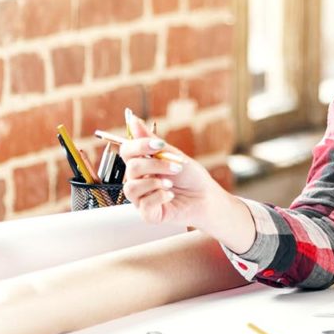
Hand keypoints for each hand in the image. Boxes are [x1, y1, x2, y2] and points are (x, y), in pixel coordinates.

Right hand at [120, 109, 219, 229]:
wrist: (206, 197)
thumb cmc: (191, 177)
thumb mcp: (172, 154)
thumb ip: (151, 141)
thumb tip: (133, 119)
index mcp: (142, 164)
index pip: (127, 151)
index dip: (139, 145)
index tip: (158, 145)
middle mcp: (138, 181)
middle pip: (130, 168)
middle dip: (155, 165)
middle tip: (176, 168)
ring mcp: (141, 198)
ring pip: (131, 188)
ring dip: (155, 182)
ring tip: (171, 184)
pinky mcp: (148, 214)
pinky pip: (144, 204)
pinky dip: (160, 197)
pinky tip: (171, 196)